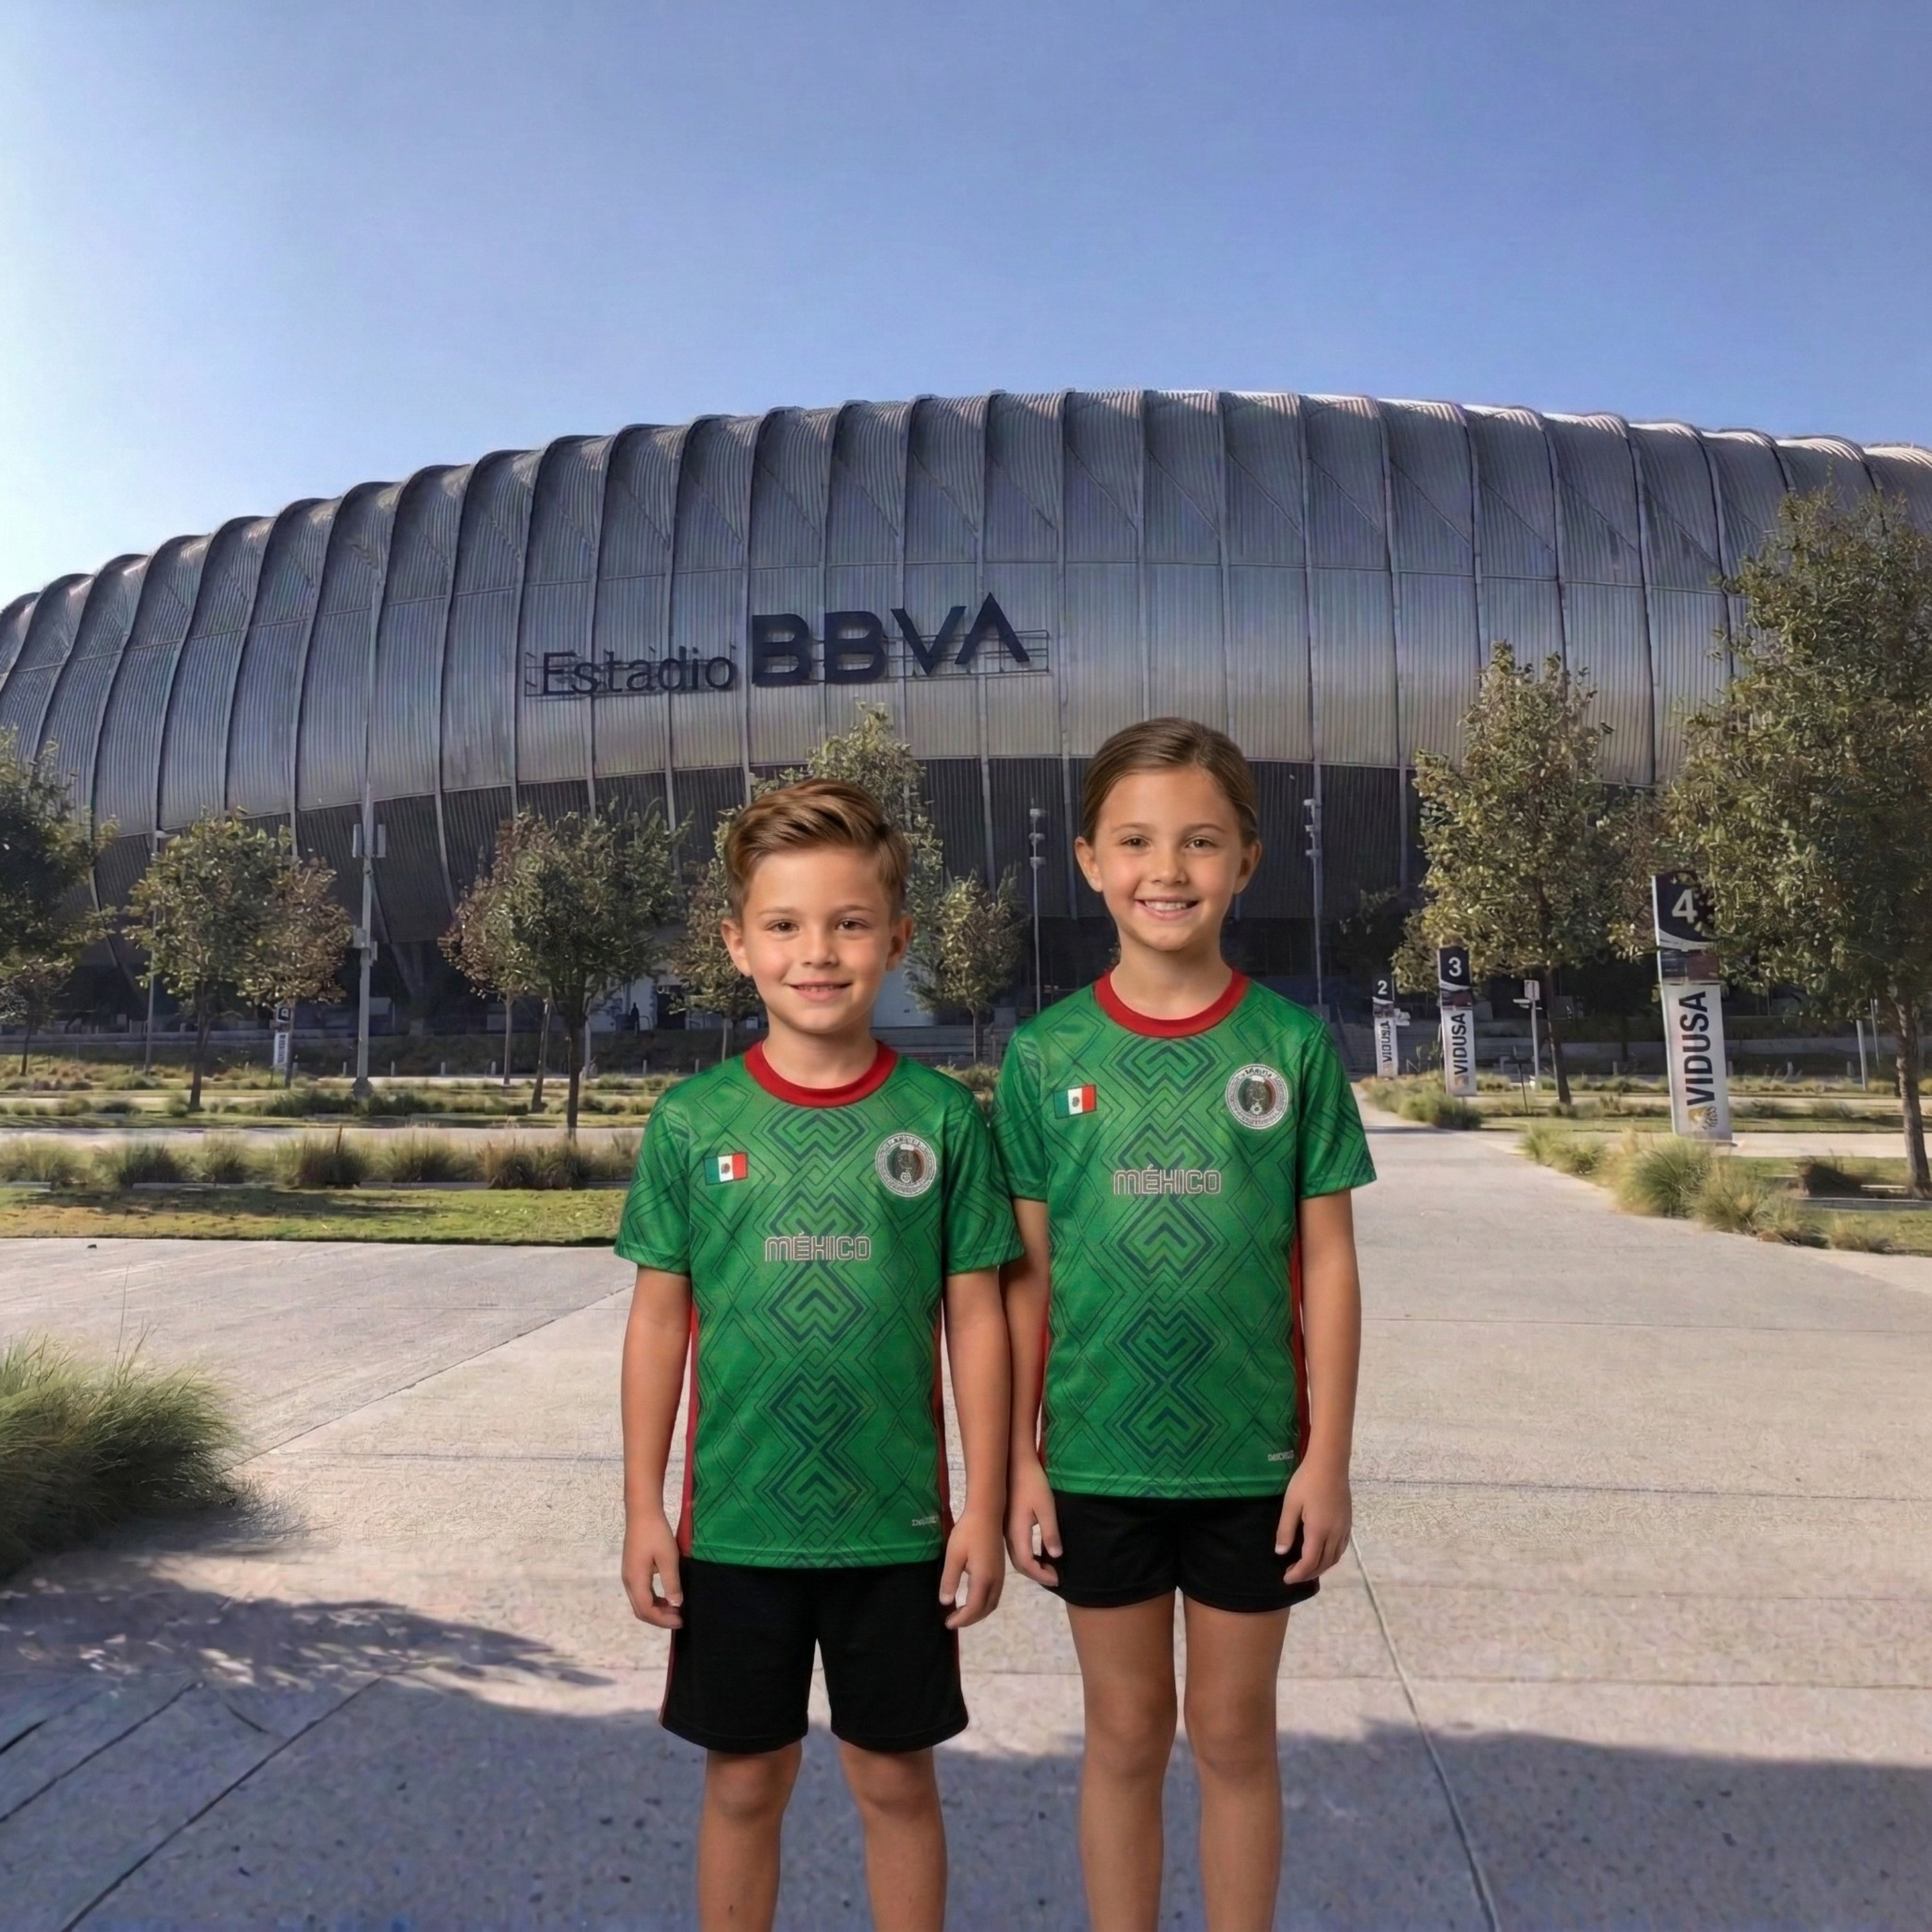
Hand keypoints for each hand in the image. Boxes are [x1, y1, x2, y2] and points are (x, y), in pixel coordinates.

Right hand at [622, 1510, 684, 1627]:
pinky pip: (641, 1593)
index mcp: (635, 1580)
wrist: (642, 1512)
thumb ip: (671, 1582)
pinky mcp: (632, 1570)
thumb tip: (676, 1604)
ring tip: (675, 1609)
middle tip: (679, 1618)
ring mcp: (628, 1575)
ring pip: (640, 1602)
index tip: (680, 1620)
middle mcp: (628, 1581)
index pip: (646, 1610)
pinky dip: (653, 1600)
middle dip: (659, 1618)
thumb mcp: (668, 1557)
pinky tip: (666, 1597)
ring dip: (656, 1610)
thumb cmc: (656, 1533)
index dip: (663, 1619)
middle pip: (640, 1610)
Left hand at [940, 1512, 1004, 1629]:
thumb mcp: (953, 1555)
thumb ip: (950, 1579)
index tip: (948, 1623)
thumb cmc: (968, 1532)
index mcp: (983, 1578)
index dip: (961, 1619)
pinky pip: (995, 1594)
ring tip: (963, 1613)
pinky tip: (973, 1597)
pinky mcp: (1000, 1568)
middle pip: (986, 1609)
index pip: (974, 1608)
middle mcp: (995, 1580)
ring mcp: (1000, 1574)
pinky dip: (984, 1603)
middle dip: (971, 1619)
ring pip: (993, 1602)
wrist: (987, 1512)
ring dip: (979, 1612)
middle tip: (954, 1621)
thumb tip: (946, 1602)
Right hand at [1005, 1455, 1061, 1586]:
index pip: (1027, 1563)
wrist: (1015, 1463)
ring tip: (1049, 1568)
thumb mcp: (1046, 1507)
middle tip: (1055, 1576)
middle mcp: (1008, 1534)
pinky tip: (1038, 1553)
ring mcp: (1005, 1529)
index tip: (1058, 1579)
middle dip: (1037, 1575)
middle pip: (1019, 1564)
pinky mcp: (1006, 1523)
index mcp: (1017, 1532)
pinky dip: (1027, 1557)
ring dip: (1031, 1567)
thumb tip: (1056, 1556)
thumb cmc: (1032, 1483)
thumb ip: (1051, 1532)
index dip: (1042, 1575)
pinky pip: (1015, 1548)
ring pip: (1015, 1557)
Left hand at [1278, 1456, 1351, 1584]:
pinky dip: (1331, 1557)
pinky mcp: (1348, 1522)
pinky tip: (1322, 1553)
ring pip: (1335, 1558)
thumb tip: (1281, 1553)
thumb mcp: (1290, 1504)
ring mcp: (1344, 1529)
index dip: (1298, 1574)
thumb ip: (1285, 1530)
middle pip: (1324, 1564)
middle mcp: (1335, 1534)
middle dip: (1308, 1574)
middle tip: (1293, 1575)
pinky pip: (1341, 1548)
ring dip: (1321, 1567)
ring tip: (1306, 1568)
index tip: (1286, 1579)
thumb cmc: (1306, 1481)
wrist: (1330, 1463)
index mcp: (1319, 1531)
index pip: (1309, 1562)